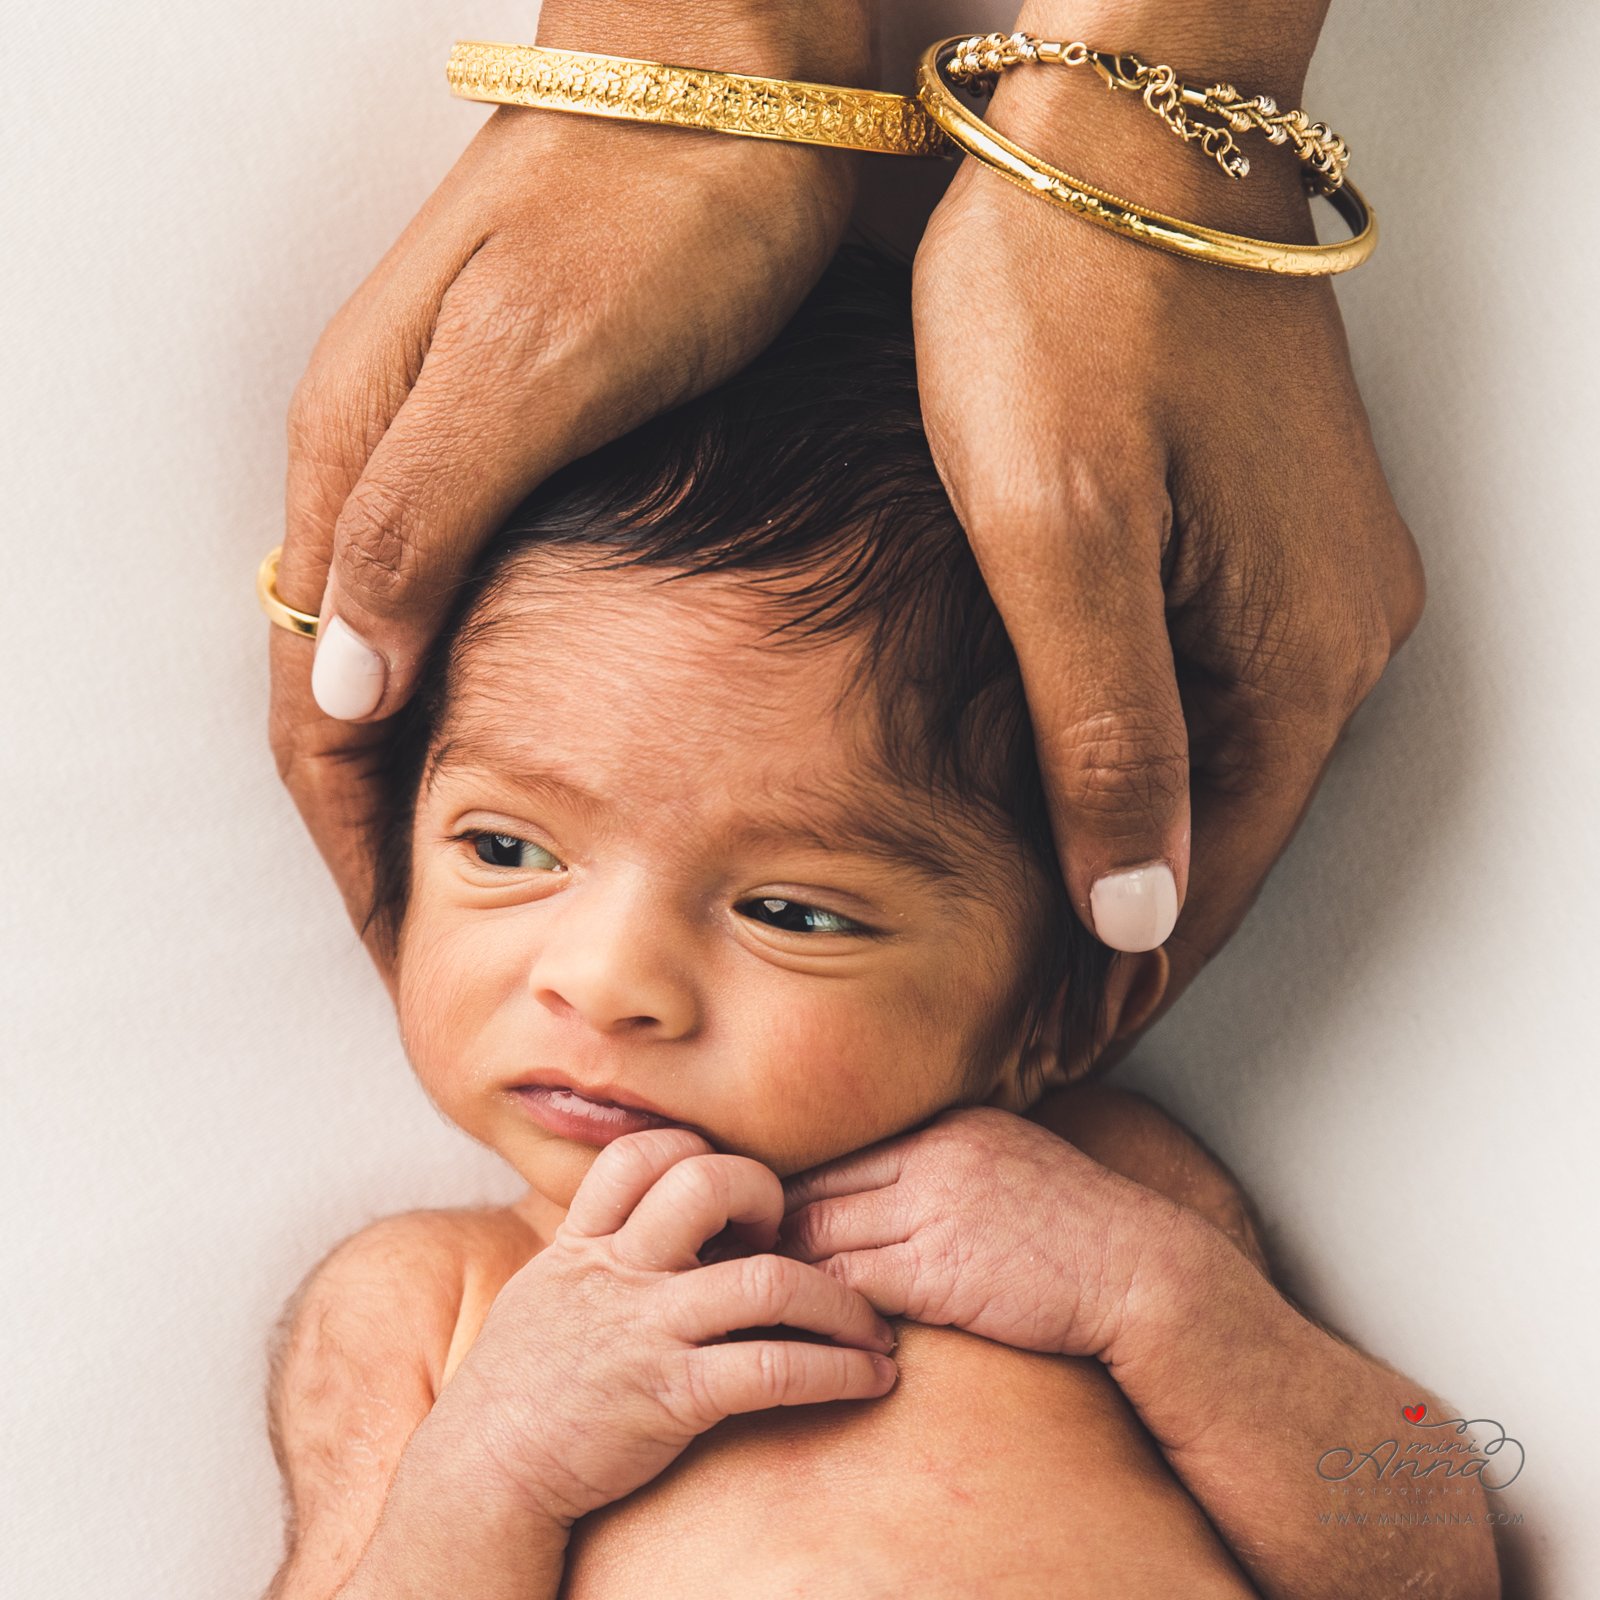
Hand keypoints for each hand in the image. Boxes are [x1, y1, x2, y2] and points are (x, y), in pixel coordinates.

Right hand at [270, 0, 868, 961]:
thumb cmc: (651, 215)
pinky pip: (471, 608)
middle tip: (439, 938)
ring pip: (407, 658)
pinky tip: (540, 747)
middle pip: (348, 695)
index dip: (353, 838)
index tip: (402, 941)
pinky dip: (486, 703)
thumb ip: (422, 524)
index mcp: (361, 460)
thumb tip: (347, 695)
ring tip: (488, 876)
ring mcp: (452, 456)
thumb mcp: (532, 370)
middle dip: (379, 826)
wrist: (732, 80)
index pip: (320, 703)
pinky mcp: (527, 444)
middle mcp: (385, 467)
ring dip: (429, 774)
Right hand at [424, 1127, 896, 1527]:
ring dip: (840, 1301)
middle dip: (767, 1194)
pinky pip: (772, 1368)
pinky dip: (837, 1370)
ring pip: (766, 1279)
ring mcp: (646, 1332)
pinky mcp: (671, 1398)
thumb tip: (645, 1219)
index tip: (730, 1193)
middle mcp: (618, 1273)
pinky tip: (870, 1380)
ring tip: (872, 1325)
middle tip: (793, 1236)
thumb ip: (595, 1250)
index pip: (641, 1152)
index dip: (697, 1153)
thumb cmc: (515, 1388)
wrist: (480, 1477)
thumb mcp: (542, 1292)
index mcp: (583, 1243)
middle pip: (707, 1182)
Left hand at [779, 1105, 1188, 1358]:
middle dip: (767, 1227)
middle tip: (725, 1260)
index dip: (790, 1186)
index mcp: (947, 1125)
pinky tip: (810, 1329)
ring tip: (751, 1299)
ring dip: (785, 1272)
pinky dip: (824, 1307)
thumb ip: (944, 1165)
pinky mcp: (940, 1271)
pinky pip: (852, 1284)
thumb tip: (884, 1187)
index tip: (755, 1219)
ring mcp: (935, 1210)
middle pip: (815, 1186)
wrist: (1142, 1270)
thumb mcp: (1007, 1164)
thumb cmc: (1076, 1228)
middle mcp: (933, 1155)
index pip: (840, 1150)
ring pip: (821, 1235)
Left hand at [913, 0, 1423, 1016]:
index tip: (1037, 1065)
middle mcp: (1330, 634)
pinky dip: (1146, 779)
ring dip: (1134, 873)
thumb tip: (1140, 908)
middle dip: (1124, 955)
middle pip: (1220, 846)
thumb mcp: (1060, 531)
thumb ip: (1107, 726)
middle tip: (1029, 1043)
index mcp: (1292, 653)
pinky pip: (1210, 705)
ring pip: (1217, 782)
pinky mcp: (1262, 539)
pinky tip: (1089, 811)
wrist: (1123, 133)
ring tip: (1045, 963)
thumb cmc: (1070, 307)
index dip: (1114, 989)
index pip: (1202, 882)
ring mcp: (1306, 584)